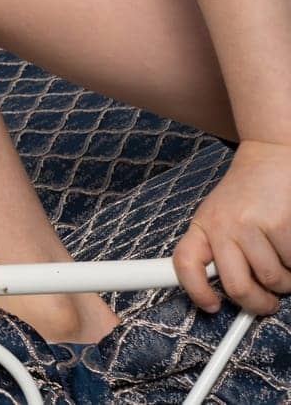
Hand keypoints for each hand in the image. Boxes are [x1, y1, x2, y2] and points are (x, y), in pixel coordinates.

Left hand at [173, 139, 290, 316]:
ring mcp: (250, 225)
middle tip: (267, 302)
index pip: (185, 264)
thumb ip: (219, 249)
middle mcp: (221, 226)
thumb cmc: (247, 197)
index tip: (211, 307)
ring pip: (272, 279)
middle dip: (257, 304)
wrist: (270, 159)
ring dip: (285, 281)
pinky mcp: (279, 224)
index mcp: (202, 227)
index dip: (195, 291)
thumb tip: (224, 292)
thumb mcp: (219, 218)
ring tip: (283, 264)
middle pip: (236, 286)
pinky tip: (290, 247)